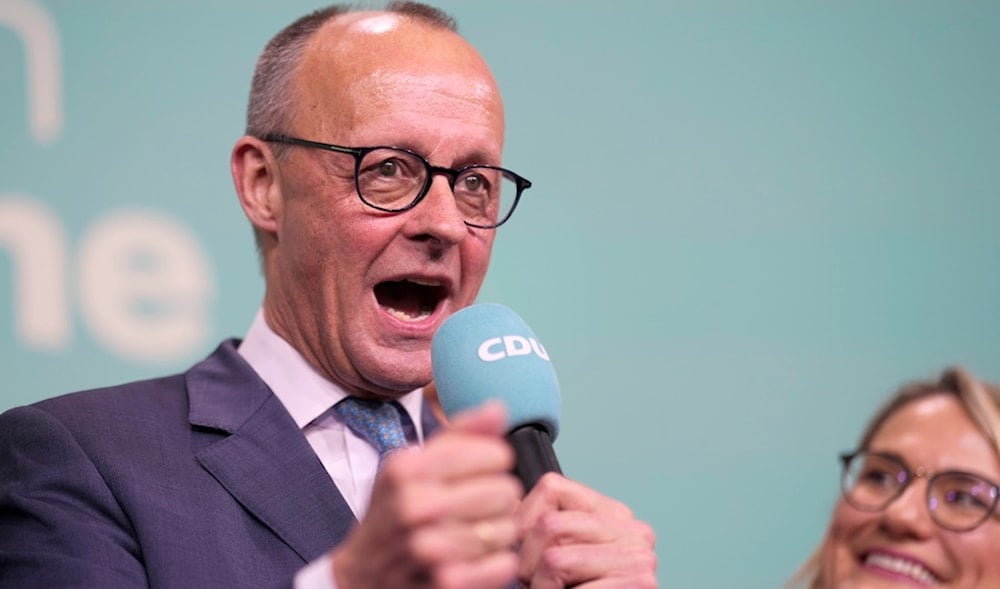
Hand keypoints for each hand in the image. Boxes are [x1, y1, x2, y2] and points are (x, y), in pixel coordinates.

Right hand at [331, 401, 523, 588]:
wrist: (362, 577)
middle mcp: (414, 505)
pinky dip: (497, 563)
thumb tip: (498, 409)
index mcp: (408, 468)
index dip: (494, 464)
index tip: (480, 473)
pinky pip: (503, 564)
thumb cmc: (394, 514)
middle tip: (477, 508)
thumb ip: (459, 435)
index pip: (495, 454)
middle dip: (498, 499)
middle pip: (505, 490)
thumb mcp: (413, 466)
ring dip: (498, 533)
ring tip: (474, 533)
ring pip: (507, 528)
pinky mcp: (445, 583)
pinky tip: (477, 559)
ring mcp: (429, 548)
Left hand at [516, 474, 656, 588]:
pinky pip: (561, 575)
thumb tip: (506, 502)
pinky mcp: (637, 584)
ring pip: (554, 555)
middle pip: (549, 524)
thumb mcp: (555, 557)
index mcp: (615, 515)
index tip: (527, 555)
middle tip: (539, 585)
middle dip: (527, 562)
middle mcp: (635, 531)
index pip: (551, 487)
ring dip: (539, 585)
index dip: (522, 522)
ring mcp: (640, 558)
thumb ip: (540, 527)